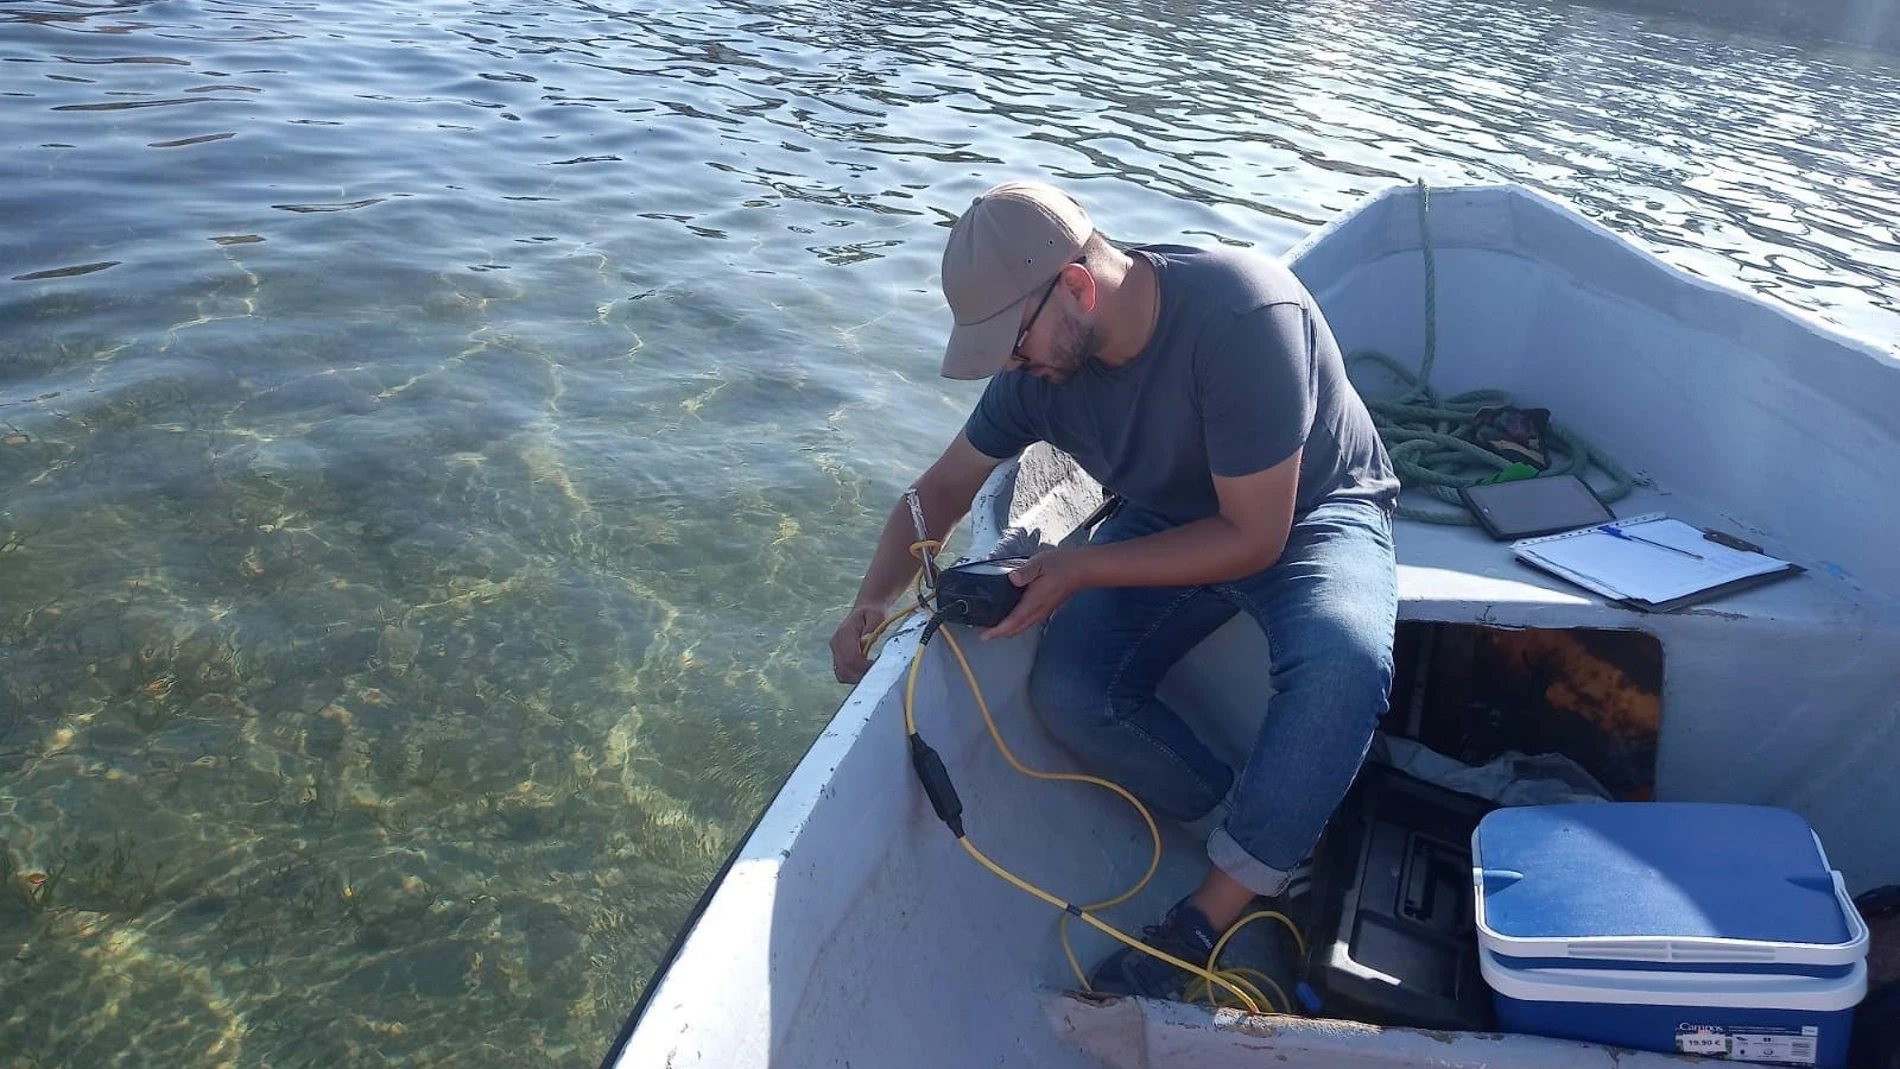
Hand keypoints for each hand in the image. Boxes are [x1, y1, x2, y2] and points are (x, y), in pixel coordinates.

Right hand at [829, 603, 887, 683]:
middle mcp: (836, 643)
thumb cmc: (873, 612)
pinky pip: (842, 672)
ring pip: (841, 674)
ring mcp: (835, 650)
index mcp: (844, 633)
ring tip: (871, 672)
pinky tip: (865, 671)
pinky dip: (852, 676)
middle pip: (844, 669)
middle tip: (877, 673)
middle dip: (861, 675)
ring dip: (856, 678)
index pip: (850, 657)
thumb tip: (865, 641)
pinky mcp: (837, 656)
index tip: (877, 667)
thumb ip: (872, 628)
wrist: (865, 609)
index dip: (863, 667)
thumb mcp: (877, 615)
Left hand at [979, 548, 1094, 640]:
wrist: (1080, 570)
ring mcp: (1042, 612)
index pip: (1014, 621)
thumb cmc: (1061, 565)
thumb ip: (1025, 571)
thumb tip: (1013, 578)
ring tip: (991, 625)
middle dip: (999, 633)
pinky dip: (1014, 624)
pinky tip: (1008, 615)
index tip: (984, 636)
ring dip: (1006, 629)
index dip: (998, 630)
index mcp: (1034, 602)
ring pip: (1021, 627)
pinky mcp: (1044, 609)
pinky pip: (1026, 622)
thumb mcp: (1040, 563)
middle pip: (1015, 629)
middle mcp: (1038, 611)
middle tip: (983, 631)